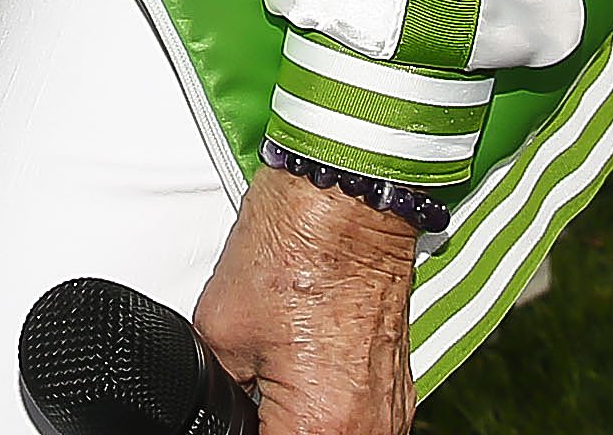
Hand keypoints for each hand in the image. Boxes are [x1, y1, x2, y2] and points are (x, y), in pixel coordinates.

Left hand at [197, 166, 419, 433]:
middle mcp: (368, 428)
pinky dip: (330, 416)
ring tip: (273, 395)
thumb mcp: (217, 333)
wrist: (345, 199)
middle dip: (273, 428)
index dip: (236, 432)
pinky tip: (305, 386)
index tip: (229, 420)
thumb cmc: (295, 249)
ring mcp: (391, 411)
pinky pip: (361, 426)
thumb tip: (213, 408)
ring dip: (303, 425)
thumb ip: (217, 387)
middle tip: (249, 404)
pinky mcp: (399, 389)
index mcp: (319, 426)